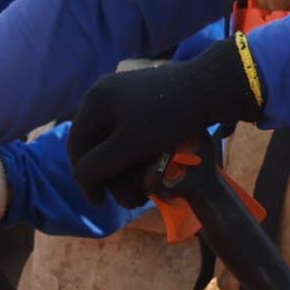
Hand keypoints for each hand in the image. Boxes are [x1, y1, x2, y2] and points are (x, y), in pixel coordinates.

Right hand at [63, 37, 262, 207]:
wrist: (211, 87)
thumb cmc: (167, 118)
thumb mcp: (129, 147)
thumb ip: (98, 165)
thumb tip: (80, 177)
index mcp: (95, 100)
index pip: (77, 146)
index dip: (86, 178)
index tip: (100, 203)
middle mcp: (105, 94)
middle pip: (97, 145)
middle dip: (113, 176)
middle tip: (132, 199)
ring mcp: (125, 95)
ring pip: (116, 141)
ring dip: (127, 168)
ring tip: (145, 189)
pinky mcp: (145, 99)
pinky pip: (132, 133)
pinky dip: (138, 153)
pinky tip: (153, 169)